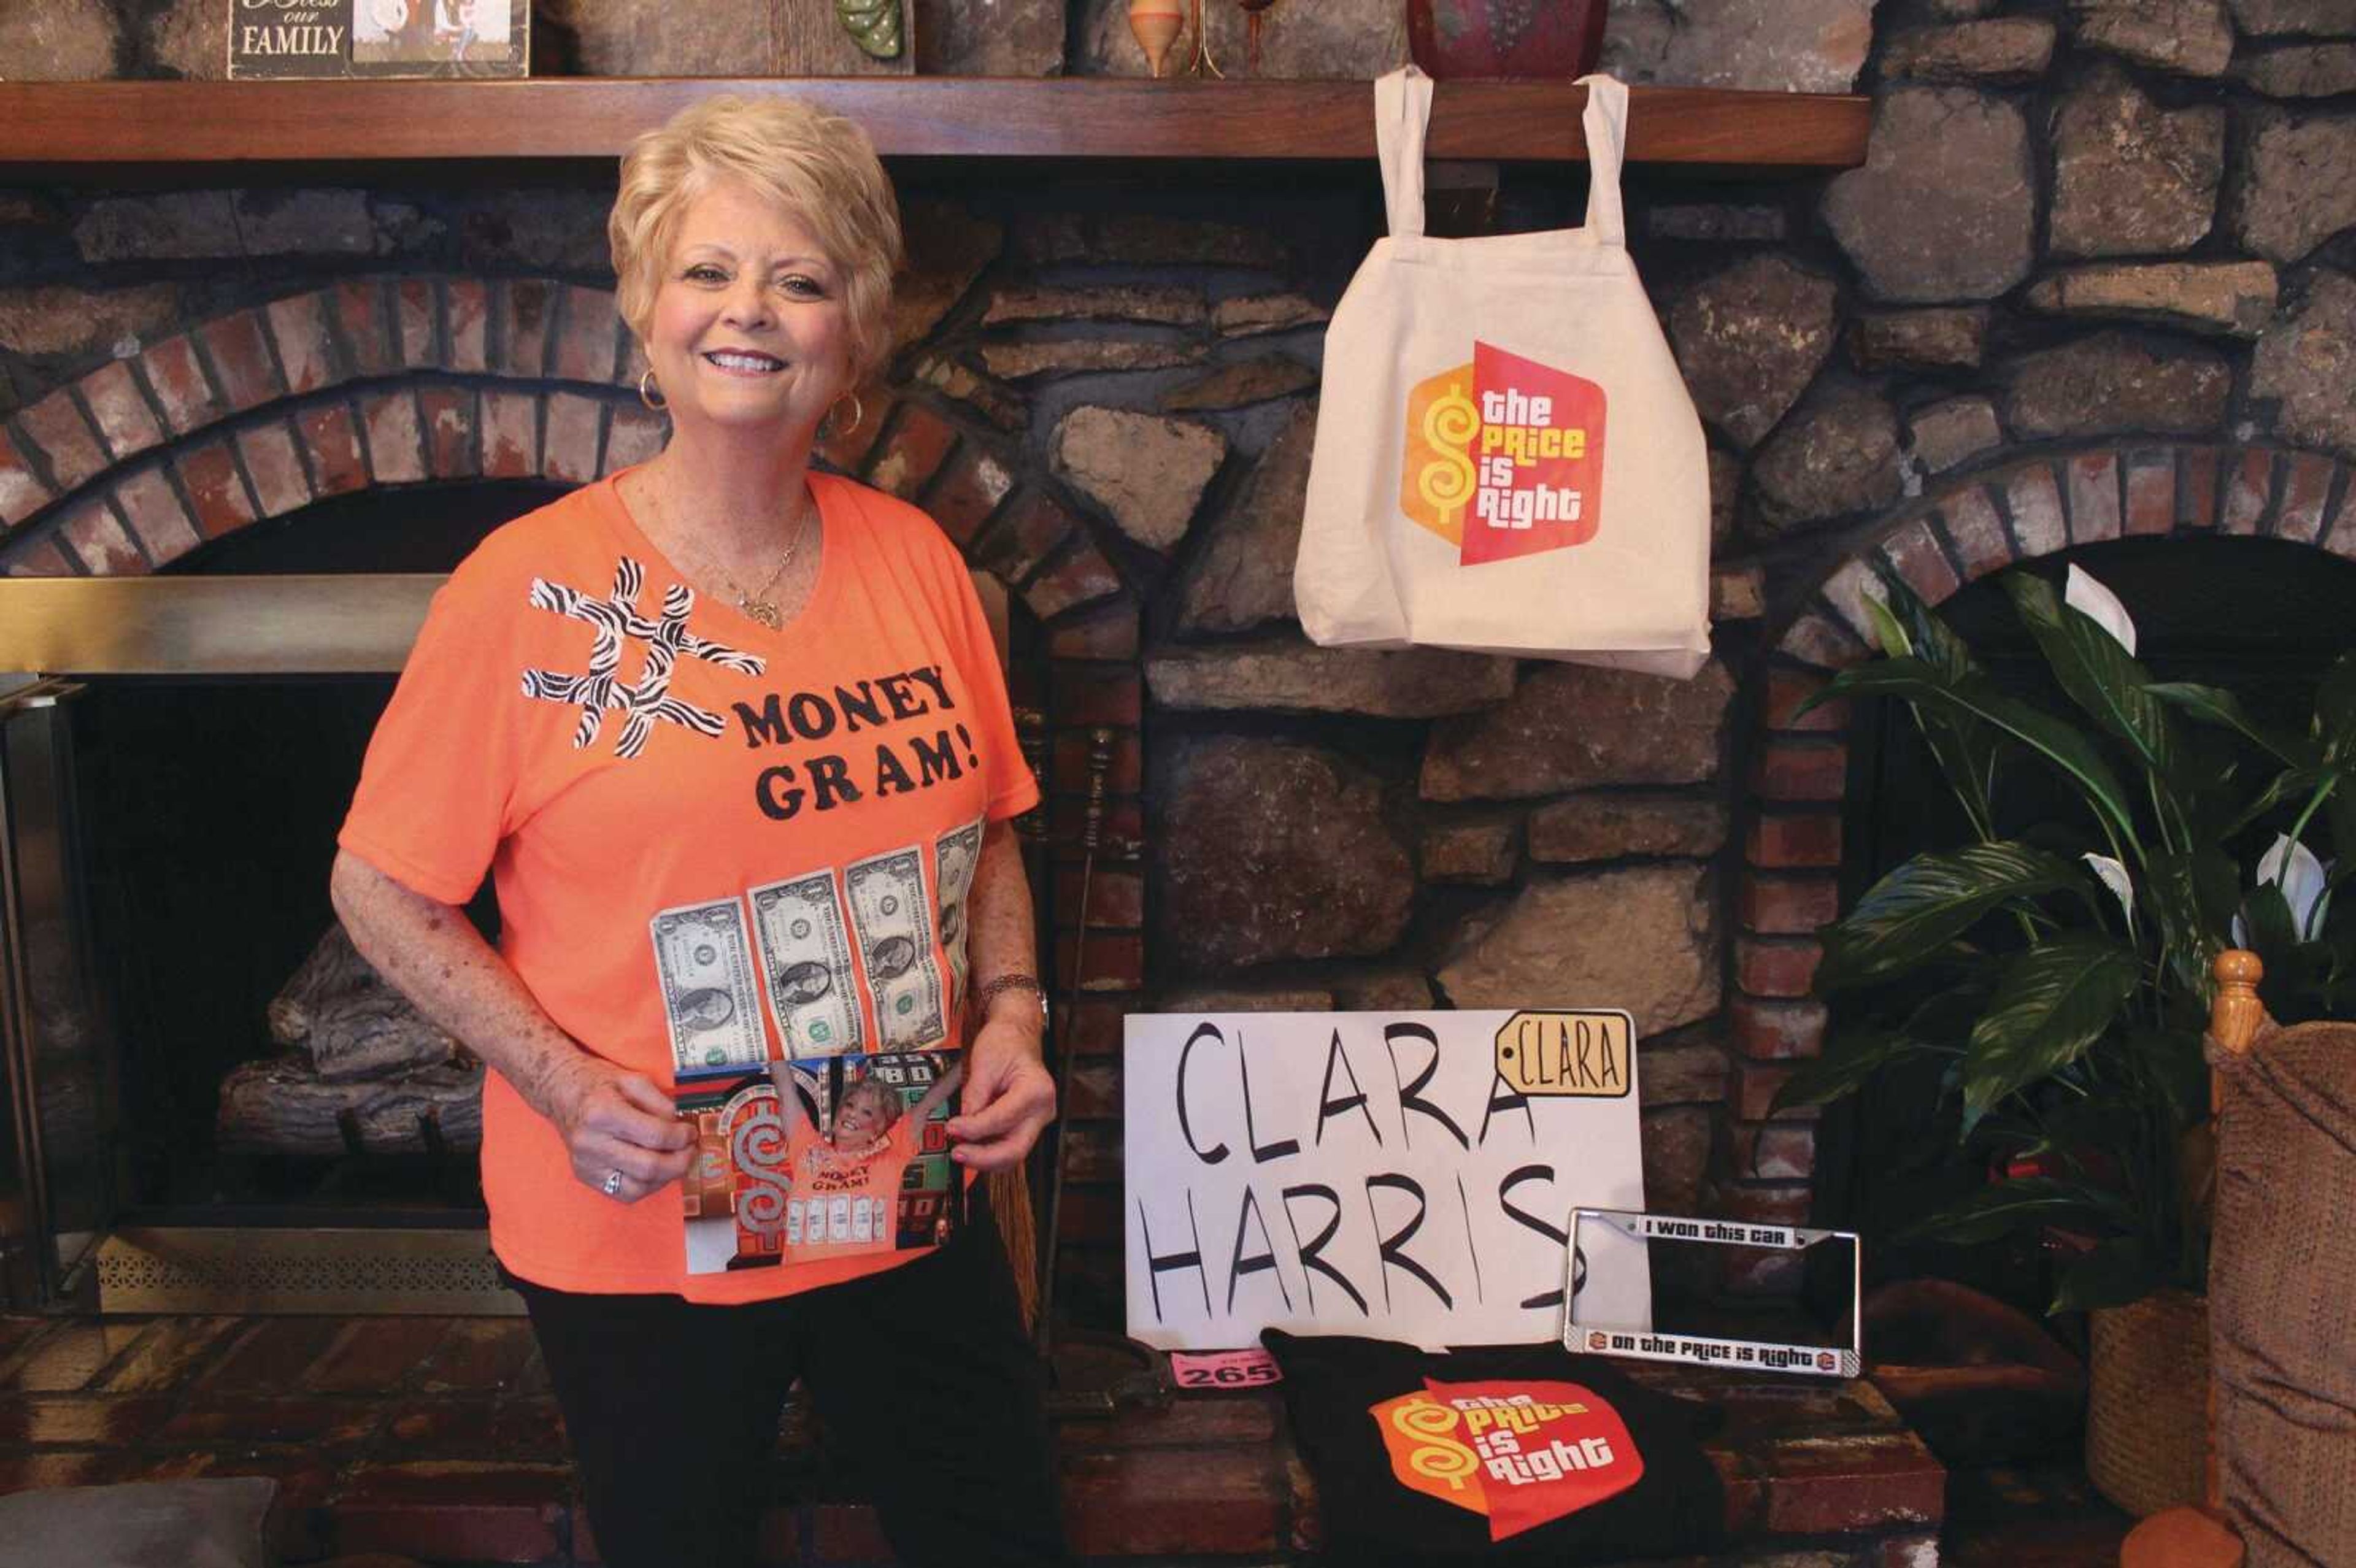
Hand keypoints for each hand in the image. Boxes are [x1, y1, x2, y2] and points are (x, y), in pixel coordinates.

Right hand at [548, 1056, 695, 1202]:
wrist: (561, 1092)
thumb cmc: (598, 1083)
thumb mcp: (633, 1080)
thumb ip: (661, 1104)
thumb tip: (683, 1127)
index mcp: (603, 1113)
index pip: (654, 1136)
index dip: (681, 1138)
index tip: (691, 1133)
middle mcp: (591, 1143)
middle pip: (648, 1167)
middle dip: (680, 1162)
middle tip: (691, 1150)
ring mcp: (585, 1164)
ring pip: (637, 1188)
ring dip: (665, 1178)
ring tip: (676, 1161)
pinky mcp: (585, 1176)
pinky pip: (622, 1193)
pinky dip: (646, 1186)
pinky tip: (656, 1171)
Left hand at [946, 1013, 1056, 1172]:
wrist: (1016, 1036)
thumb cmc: (1005, 1043)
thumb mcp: (984, 1064)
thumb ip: (974, 1097)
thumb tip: (961, 1126)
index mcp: (1037, 1090)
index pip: (1003, 1119)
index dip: (974, 1128)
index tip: (953, 1128)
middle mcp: (1042, 1110)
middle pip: (1015, 1149)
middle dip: (983, 1158)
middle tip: (958, 1153)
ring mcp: (1036, 1121)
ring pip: (1012, 1154)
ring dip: (984, 1158)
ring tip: (960, 1150)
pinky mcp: (1026, 1126)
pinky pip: (1007, 1146)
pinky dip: (988, 1150)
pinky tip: (970, 1145)